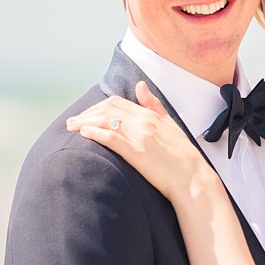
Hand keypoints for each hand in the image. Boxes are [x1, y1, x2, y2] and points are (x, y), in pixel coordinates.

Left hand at [67, 82, 212, 201]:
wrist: (193, 179)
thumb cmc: (183, 157)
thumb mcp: (170, 125)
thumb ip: (154, 105)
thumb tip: (141, 85)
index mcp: (151, 115)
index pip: (116, 102)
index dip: (96, 107)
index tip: (86, 115)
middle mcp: (144, 122)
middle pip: (107, 108)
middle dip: (85, 113)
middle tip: (72, 122)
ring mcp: (140, 136)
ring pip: (105, 120)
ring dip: (84, 122)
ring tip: (71, 128)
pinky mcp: (137, 153)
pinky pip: (110, 137)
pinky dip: (94, 133)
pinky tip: (84, 134)